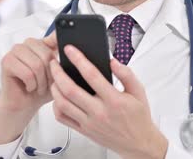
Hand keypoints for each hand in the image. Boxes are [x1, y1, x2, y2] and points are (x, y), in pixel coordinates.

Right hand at [0, 32, 58, 144]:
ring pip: (37, 65)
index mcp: (40, 43)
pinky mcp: (6, 62)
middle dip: (50, 75)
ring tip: (38, 88)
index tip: (63, 53)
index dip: (60, 44)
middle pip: (46, 55)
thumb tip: (66, 46)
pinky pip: (27, 74)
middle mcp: (26, 43)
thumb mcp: (57, 75)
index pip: (54, 37)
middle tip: (46, 85)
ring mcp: (14, 51)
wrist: (24, 105)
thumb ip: (61, 60)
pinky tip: (28, 87)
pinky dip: (31, 85)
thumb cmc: (40, 90)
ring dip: (40, 82)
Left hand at [49, 45, 167, 158]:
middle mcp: (99, 112)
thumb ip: (126, 74)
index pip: (92, 75)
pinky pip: (63, 118)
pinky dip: (56, 106)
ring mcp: (89, 123)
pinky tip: (58, 97)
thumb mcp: (139, 92)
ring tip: (54, 78)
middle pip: (70, 89)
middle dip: (58, 73)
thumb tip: (112, 61)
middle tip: (54, 62)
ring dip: (54, 88)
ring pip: (63, 104)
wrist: (138, 143)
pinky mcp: (83, 130)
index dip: (78, 59)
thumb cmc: (138, 117)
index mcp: (114, 100)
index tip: (70, 49)